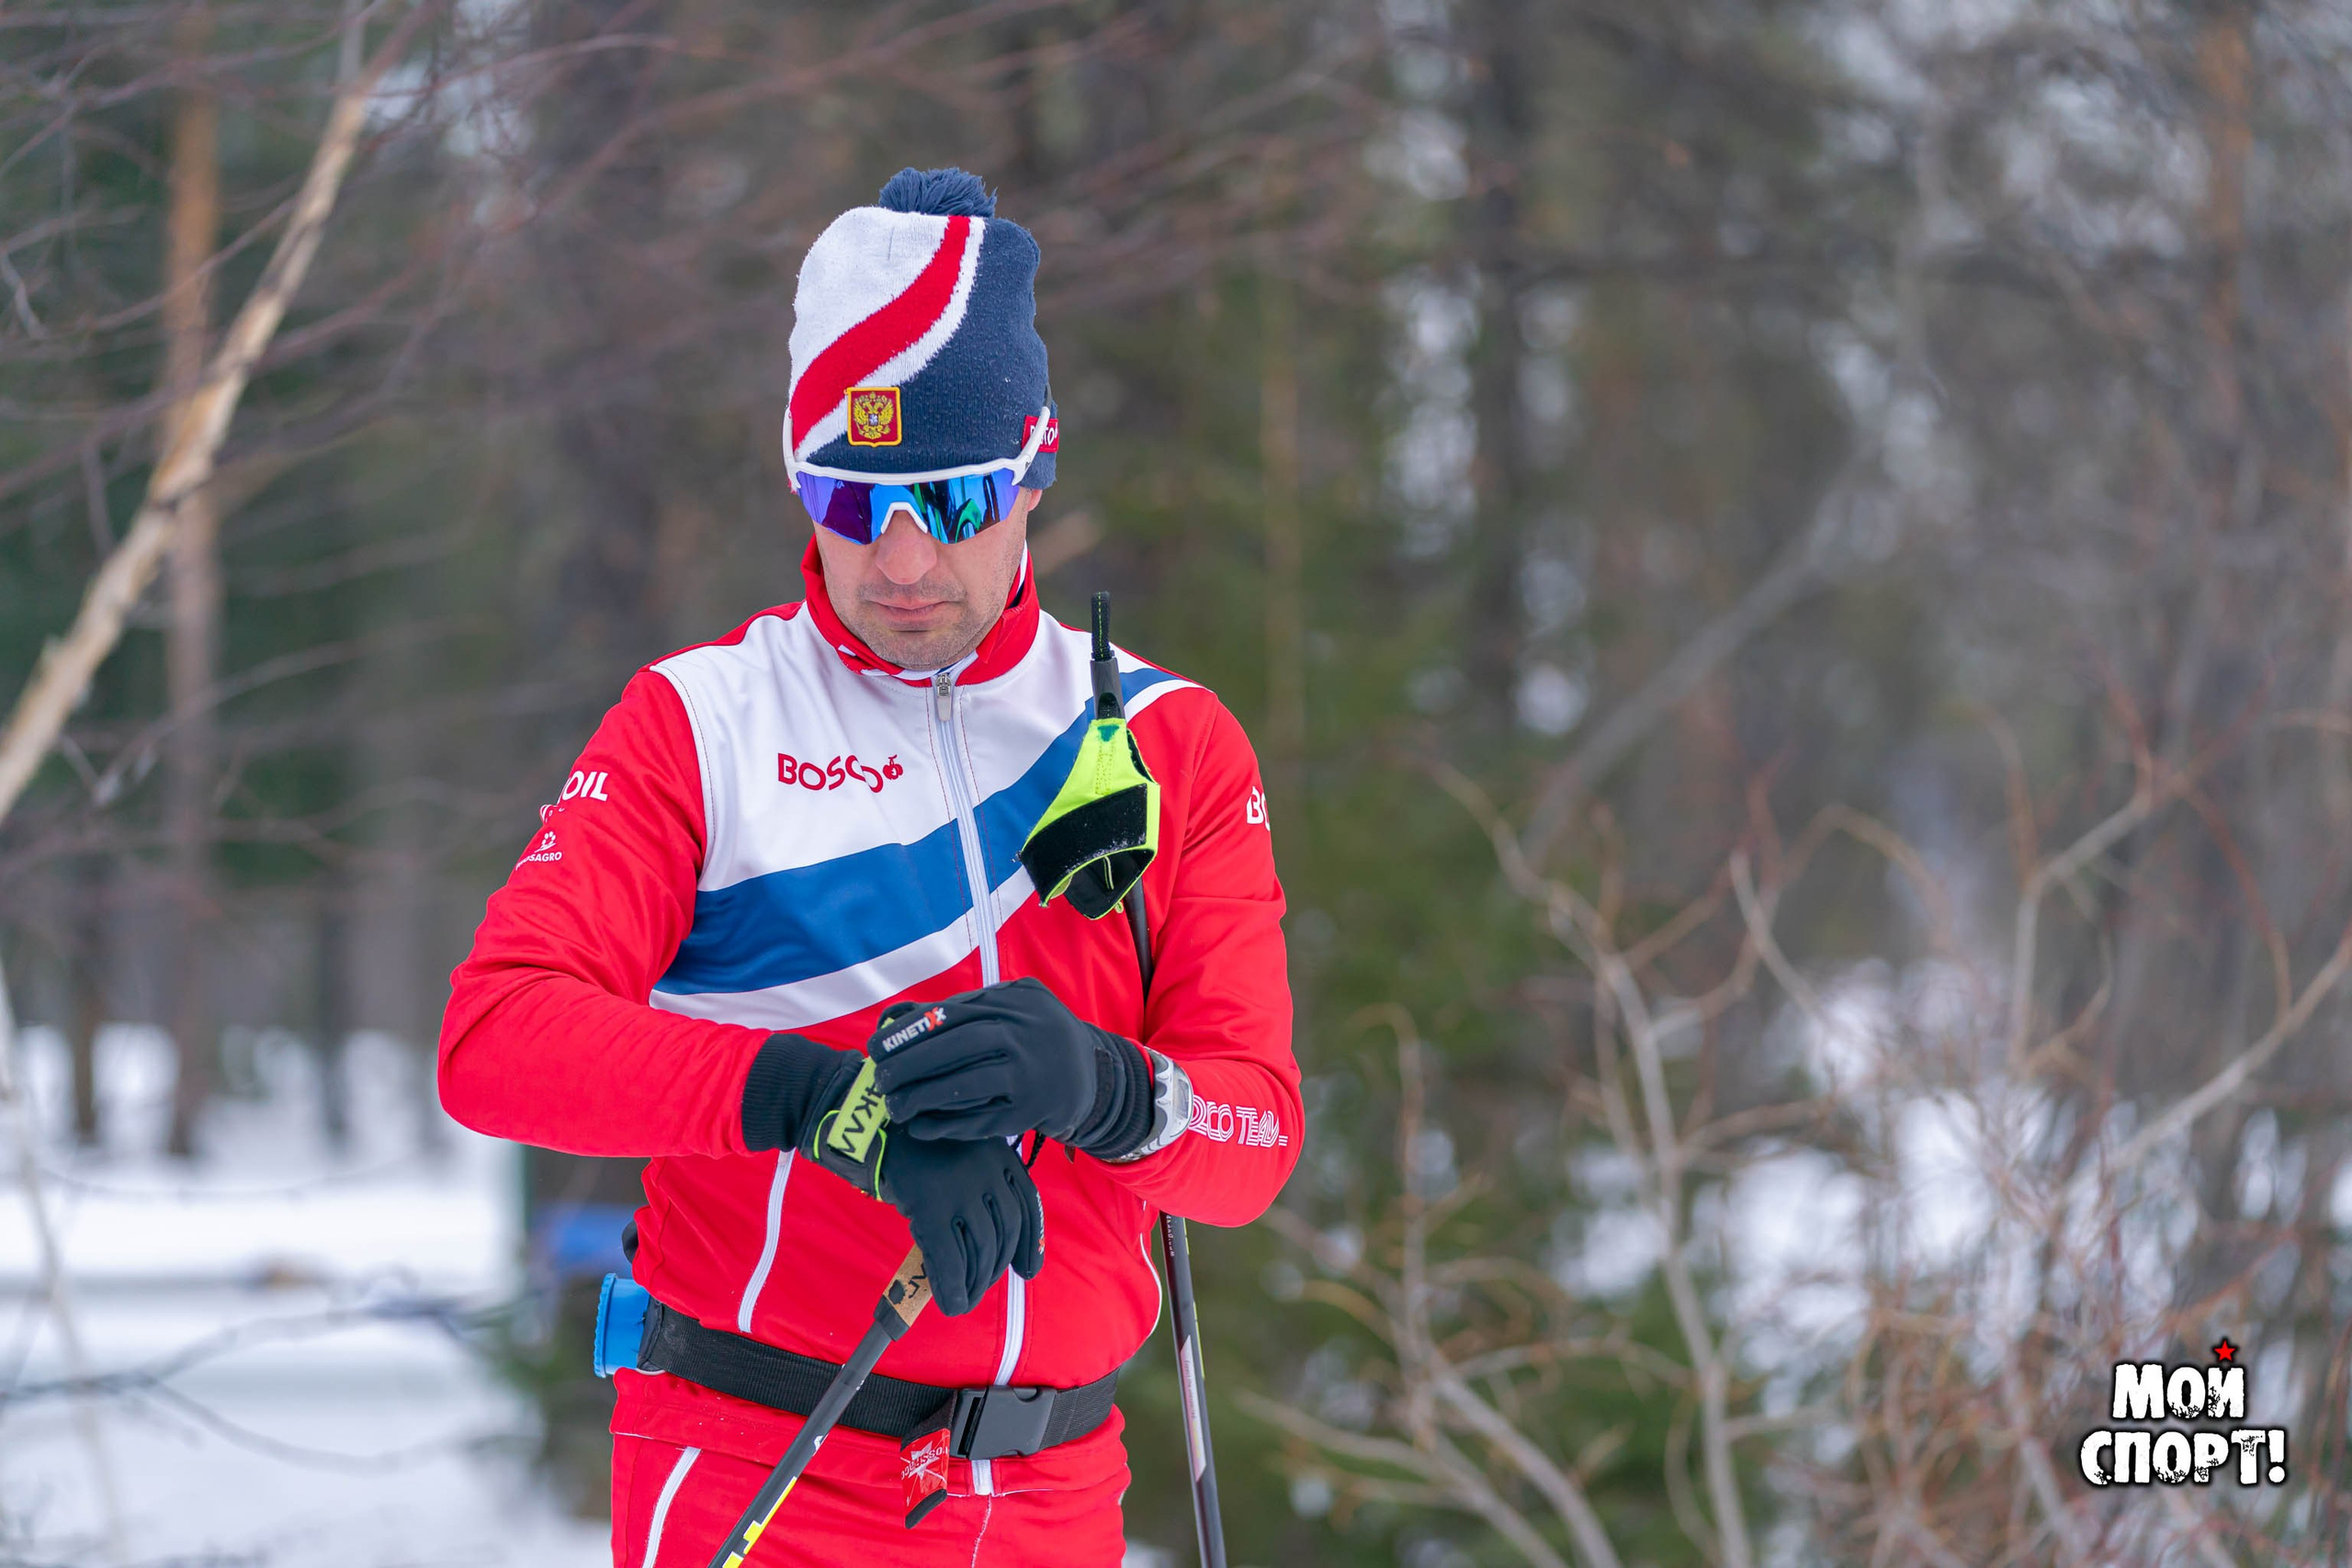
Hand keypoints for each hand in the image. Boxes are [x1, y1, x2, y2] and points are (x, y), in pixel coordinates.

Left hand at [869, 977, 1153, 1156]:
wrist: (1094, 1077)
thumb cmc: (1037, 1038)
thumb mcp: (1012, 1008)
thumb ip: (961, 1007)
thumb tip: (898, 1017)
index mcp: (1018, 1001)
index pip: (953, 1012)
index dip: (910, 1031)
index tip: (876, 1047)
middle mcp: (1027, 1034)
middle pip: (959, 1045)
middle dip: (911, 1063)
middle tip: (880, 1079)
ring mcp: (1032, 1073)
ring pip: (968, 1085)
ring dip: (924, 1097)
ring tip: (894, 1106)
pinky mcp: (1033, 1111)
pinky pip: (982, 1119)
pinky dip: (948, 1125)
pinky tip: (921, 1128)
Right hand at [877, 1135, 1043, 1316]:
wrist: (881, 1127)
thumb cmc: (923, 1148)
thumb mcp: (967, 1153)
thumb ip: (985, 1186)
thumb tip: (995, 1247)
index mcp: (1001, 1156)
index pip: (1028, 1206)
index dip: (1031, 1244)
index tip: (1028, 1271)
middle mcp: (988, 1171)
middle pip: (1005, 1232)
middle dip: (996, 1268)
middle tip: (982, 1287)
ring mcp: (961, 1189)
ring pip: (980, 1249)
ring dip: (975, 1282)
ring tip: (966, 1299)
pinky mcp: (932, 1207)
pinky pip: (949, 1257)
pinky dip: (952, 1286)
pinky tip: (952, 1303)